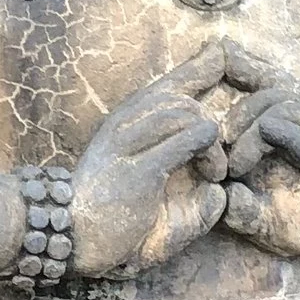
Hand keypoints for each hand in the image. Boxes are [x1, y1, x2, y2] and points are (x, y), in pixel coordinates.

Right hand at [67, 43, 237, 275]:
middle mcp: (126, 123)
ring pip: (186, 110)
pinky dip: (209, 152)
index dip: (205, 65)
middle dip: (211, 120)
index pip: (172, 80)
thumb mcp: (156, 184)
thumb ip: (187, 169)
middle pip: (182, 93)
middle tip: (218, 161)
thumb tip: (222, 175)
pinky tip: (211, 176)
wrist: (73, 241)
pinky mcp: (141, 169)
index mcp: (129, 122)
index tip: (226, 57)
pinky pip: (189, 138)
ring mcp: (129, 143)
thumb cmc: (117, 218)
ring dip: (211, 140)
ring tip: (214, 171)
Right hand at [218, 73, 299, 258]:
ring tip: (224, 139)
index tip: (232, 172)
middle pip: (280, 107)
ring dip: (243, 112)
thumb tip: (226, 194)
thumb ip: (257, 219)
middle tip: (223, 158)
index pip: (286, 130)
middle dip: (244, 130)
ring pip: (277, 93)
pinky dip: (251, 77)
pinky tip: (228, 73)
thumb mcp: (293, 237)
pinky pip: (280, 84)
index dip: (250, 146)